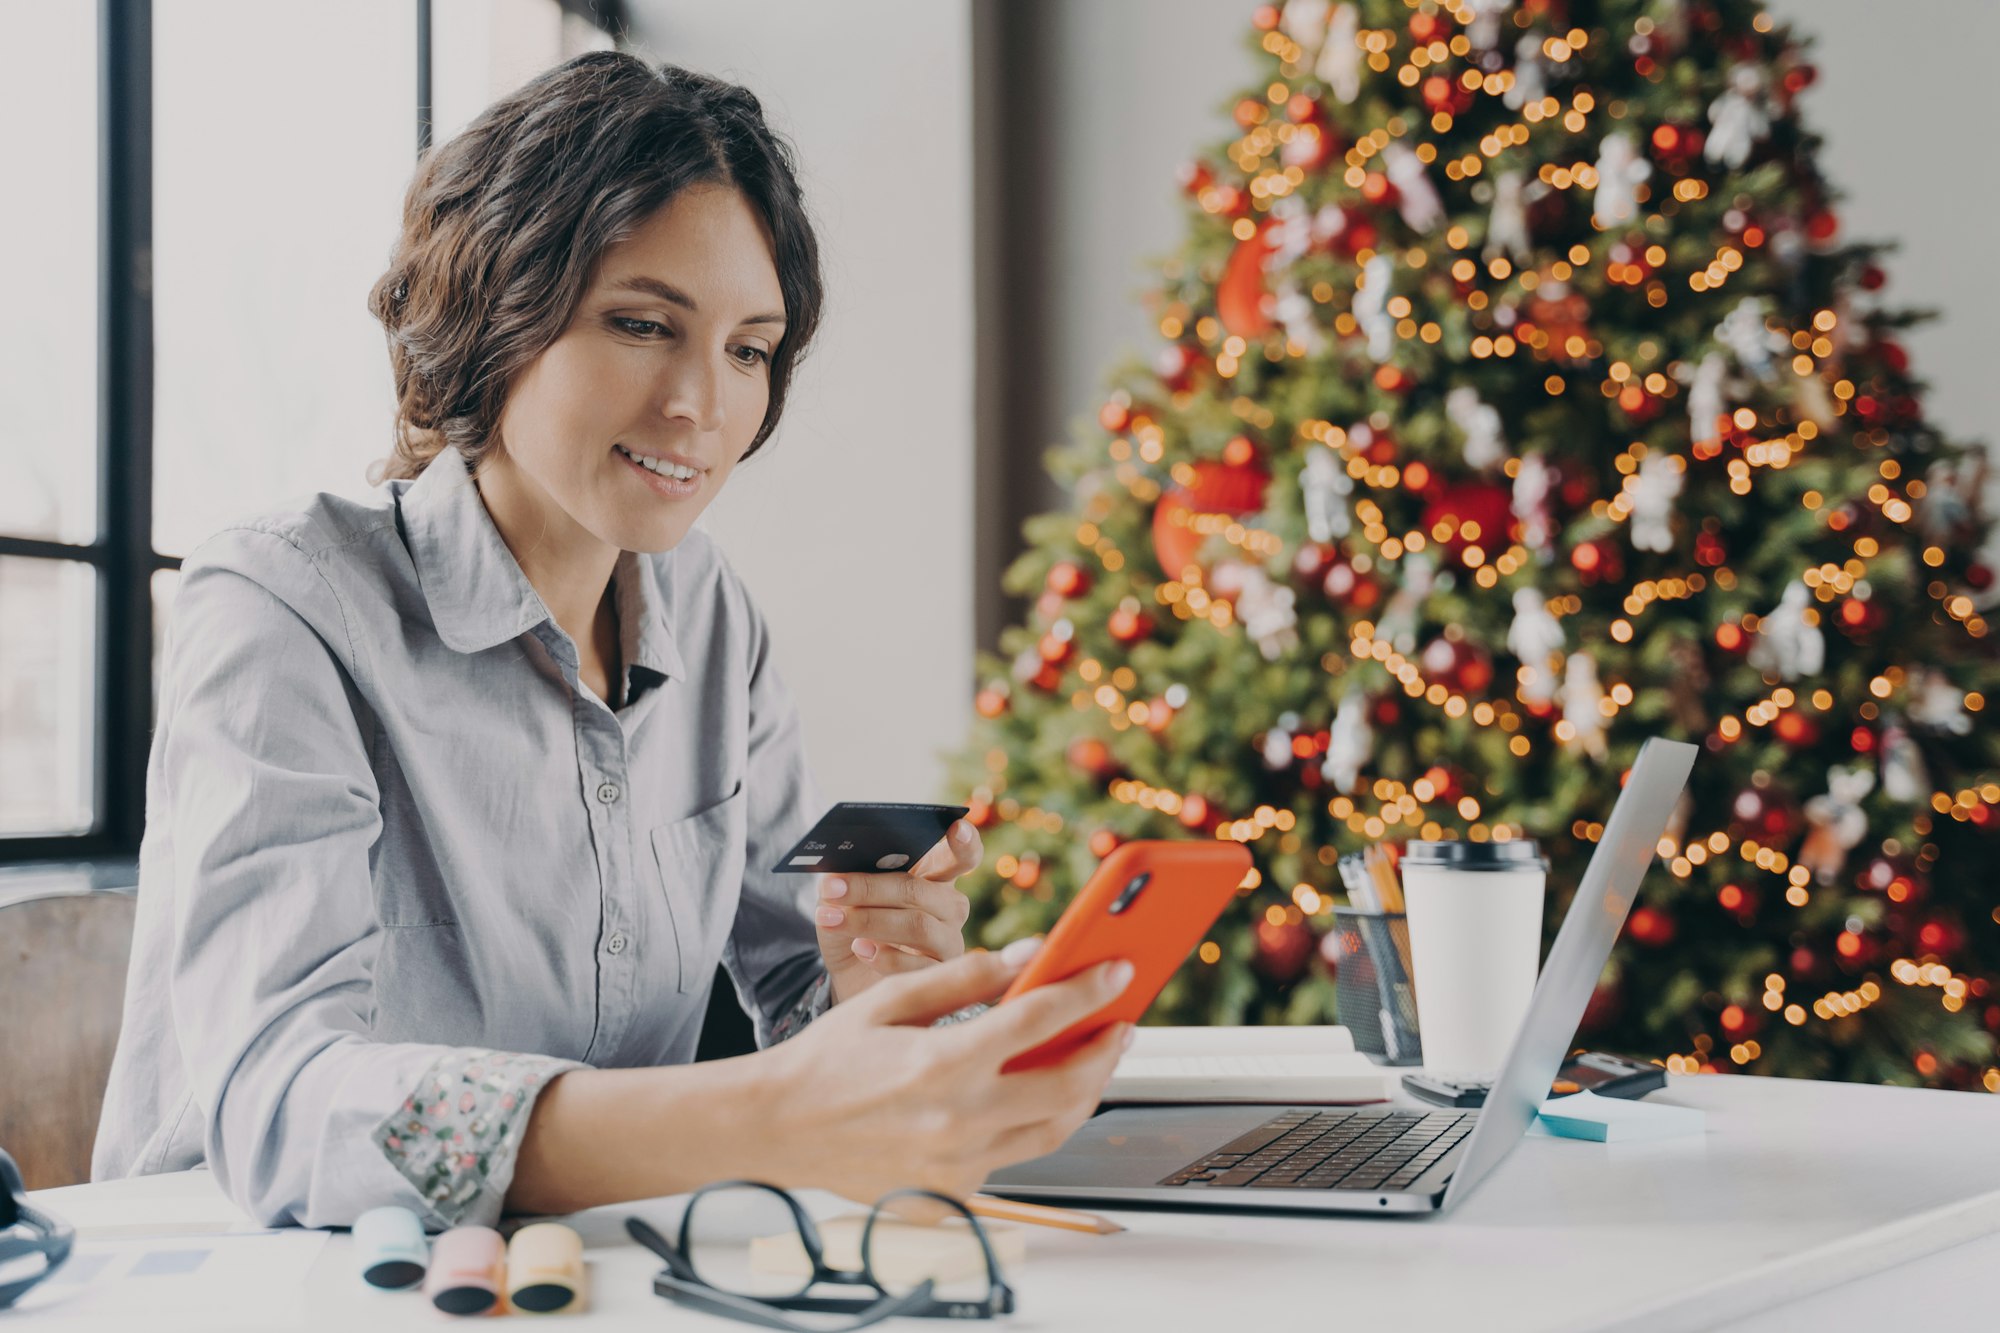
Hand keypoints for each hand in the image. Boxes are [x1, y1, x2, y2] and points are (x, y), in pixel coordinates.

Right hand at [759, 939, 1136, 1204]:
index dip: (1089, 990)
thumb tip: (1028, 955)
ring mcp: (958, 1165)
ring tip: (1092, 1058)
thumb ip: (966, 977)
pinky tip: (1035, 1096)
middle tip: (1121, 1022)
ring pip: (1053, 1130)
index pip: (1041, 1020)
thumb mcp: (892, 1000)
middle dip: (1107, 1049)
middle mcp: (957, 1120)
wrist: (776, 1129)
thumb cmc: (828, 1062)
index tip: (1118, 971)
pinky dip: (1033, 1124)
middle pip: (1068, 1085)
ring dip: (1084, 1092)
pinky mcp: (952, 1193)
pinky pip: (1014, 1157)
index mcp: (942, 1063)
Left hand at [815, 818, 980, 1003]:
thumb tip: (836, 868)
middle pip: (921, 890)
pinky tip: (860, 949)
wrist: (848, 972)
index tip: (955, 828)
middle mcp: (949, 906)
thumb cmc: (852, 922)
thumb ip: (846, 874)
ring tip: (831, 919)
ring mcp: (949, 942)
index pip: (963, 854)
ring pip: (918, 926)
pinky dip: (883, 956)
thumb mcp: (843, 893)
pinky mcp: (938, 976)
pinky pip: (917, 966)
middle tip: (830, 887)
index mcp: (935, 874)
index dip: (964, 842)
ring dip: (868, 921)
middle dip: (871, 887)